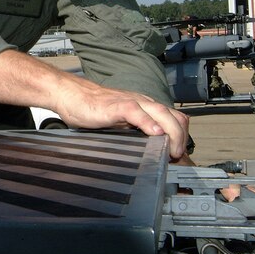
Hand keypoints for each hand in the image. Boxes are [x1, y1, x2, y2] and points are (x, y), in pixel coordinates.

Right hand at [51, 78, 189, 159]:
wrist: (72, 95)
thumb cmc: (93, 110)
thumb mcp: (121, 124)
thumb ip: (136, 131)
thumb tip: (151, 151)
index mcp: (146, 108)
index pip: (174, 119)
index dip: (181, 136)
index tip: (177, 155)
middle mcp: (143, 103)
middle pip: (174, 116)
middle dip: (181, 138)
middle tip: (177, 157)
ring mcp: (131, 102)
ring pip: (161, 113)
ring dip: (172, 133)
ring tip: (172, 151)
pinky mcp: (117, 106)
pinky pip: (137, 112)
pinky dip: (148, 123)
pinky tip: (154, 133)